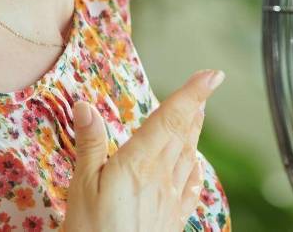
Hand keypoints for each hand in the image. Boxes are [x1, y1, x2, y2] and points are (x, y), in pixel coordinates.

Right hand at [63, 69, 224, 231]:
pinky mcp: (171, 221)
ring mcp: (169, 201)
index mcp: (139, 163)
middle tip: (207, 85)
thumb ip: (89, 145)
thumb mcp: (81, 187)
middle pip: (183, 134)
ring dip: (195, 132)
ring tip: (199, 114)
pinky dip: (195, 170)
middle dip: (195, 108)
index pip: (170, 119)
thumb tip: (86, 105)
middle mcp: (161, 178)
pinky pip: (190, 189)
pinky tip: (196, 166)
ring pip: (188, 157)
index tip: (211, 75)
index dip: (192, 94)